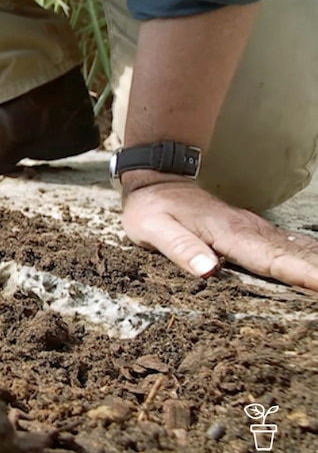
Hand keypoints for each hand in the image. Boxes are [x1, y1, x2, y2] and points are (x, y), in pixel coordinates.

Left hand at [121, 172, 317, 291]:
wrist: (156, 179)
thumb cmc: (151, 208)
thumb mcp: (154, 230)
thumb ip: (181, 249)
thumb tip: (208, 270)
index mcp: (226, 233)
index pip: (270, 259)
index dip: (300, 274)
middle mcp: (246, 229)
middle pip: (291, 254)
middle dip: (316, 270)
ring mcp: (251, 228)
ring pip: (293, 248)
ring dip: (315, 263)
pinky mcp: (249, 230)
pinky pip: (284, 245)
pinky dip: (306, 255)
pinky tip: (316, 266)